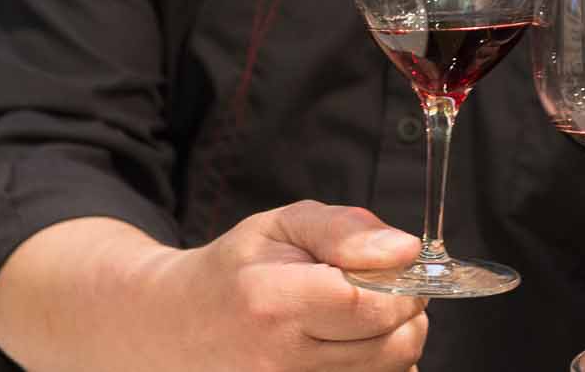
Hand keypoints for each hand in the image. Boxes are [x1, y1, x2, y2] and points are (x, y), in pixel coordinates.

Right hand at [140, 201, 428, 371]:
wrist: (178, 326)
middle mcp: (279, 360)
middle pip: (390, 348)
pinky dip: (371, 367)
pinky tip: (347, 347)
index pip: (371, 306)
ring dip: (390, 344)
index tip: (399, 273)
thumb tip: (406, 250)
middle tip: (385, 293)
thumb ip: (347, 230)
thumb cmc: (237, 270)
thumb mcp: (284, 226)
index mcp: (276, 303)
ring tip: (359, 319)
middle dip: (405, 316)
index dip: (402, 288)